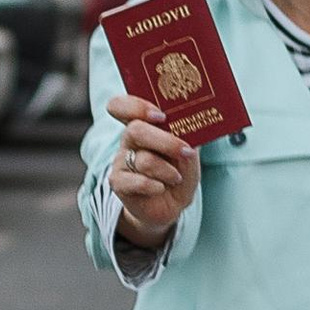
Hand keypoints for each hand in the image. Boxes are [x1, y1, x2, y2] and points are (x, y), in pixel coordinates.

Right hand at [107, 88, 197, 243]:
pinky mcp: (118, 182)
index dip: (136, 106)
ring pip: (144, 159)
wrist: (171, 204)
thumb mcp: (189, 152)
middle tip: (185, 151)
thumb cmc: (178, 171)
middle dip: (166, 142)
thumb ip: (187, 136)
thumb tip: (191, 125)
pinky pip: (138, 181)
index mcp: (142, 124)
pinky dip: (156, 186)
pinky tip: (161, 189)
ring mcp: (120, 160)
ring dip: (167, 171)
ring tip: (176, 178)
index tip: (160, 115)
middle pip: (136, 130)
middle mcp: (128, 139)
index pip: (122, 106)